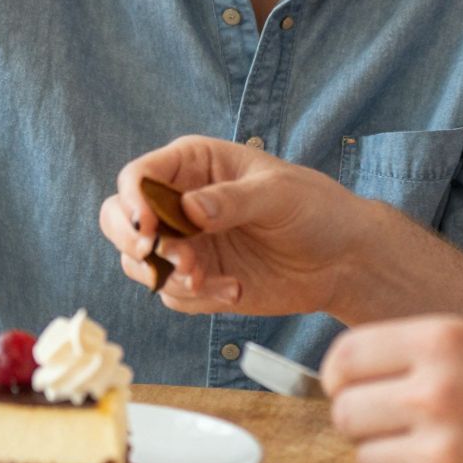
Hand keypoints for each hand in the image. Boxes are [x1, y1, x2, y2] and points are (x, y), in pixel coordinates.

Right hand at [99, 135, 382, 317]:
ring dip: (165, 275)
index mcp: (194, 165)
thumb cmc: (314, 208)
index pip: (140, 176)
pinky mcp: (198, 280)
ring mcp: (186, 244)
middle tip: (155, 255)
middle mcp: (179, 203)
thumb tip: (188, 209)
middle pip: (119, 219)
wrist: (342, 259)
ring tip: (207, 279)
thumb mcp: (277, 194)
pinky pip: (173, 295)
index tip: (147, 226)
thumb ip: (231, 201)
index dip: (133, 199)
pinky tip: (234, 291)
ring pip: (139, 262)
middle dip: (131, 240)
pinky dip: (195, 298)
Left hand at [321, 316, 462, 462]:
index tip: (350, 390)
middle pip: (346, 414)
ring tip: (445, 452)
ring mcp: (442, 452)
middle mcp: (435, 391)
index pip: (343, 359)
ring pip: (368, 460)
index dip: (339, 378)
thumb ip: (417, 353)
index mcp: (442, 339)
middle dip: (366, 422)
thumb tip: (342, 375)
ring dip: (395, 460)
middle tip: (403, 427)